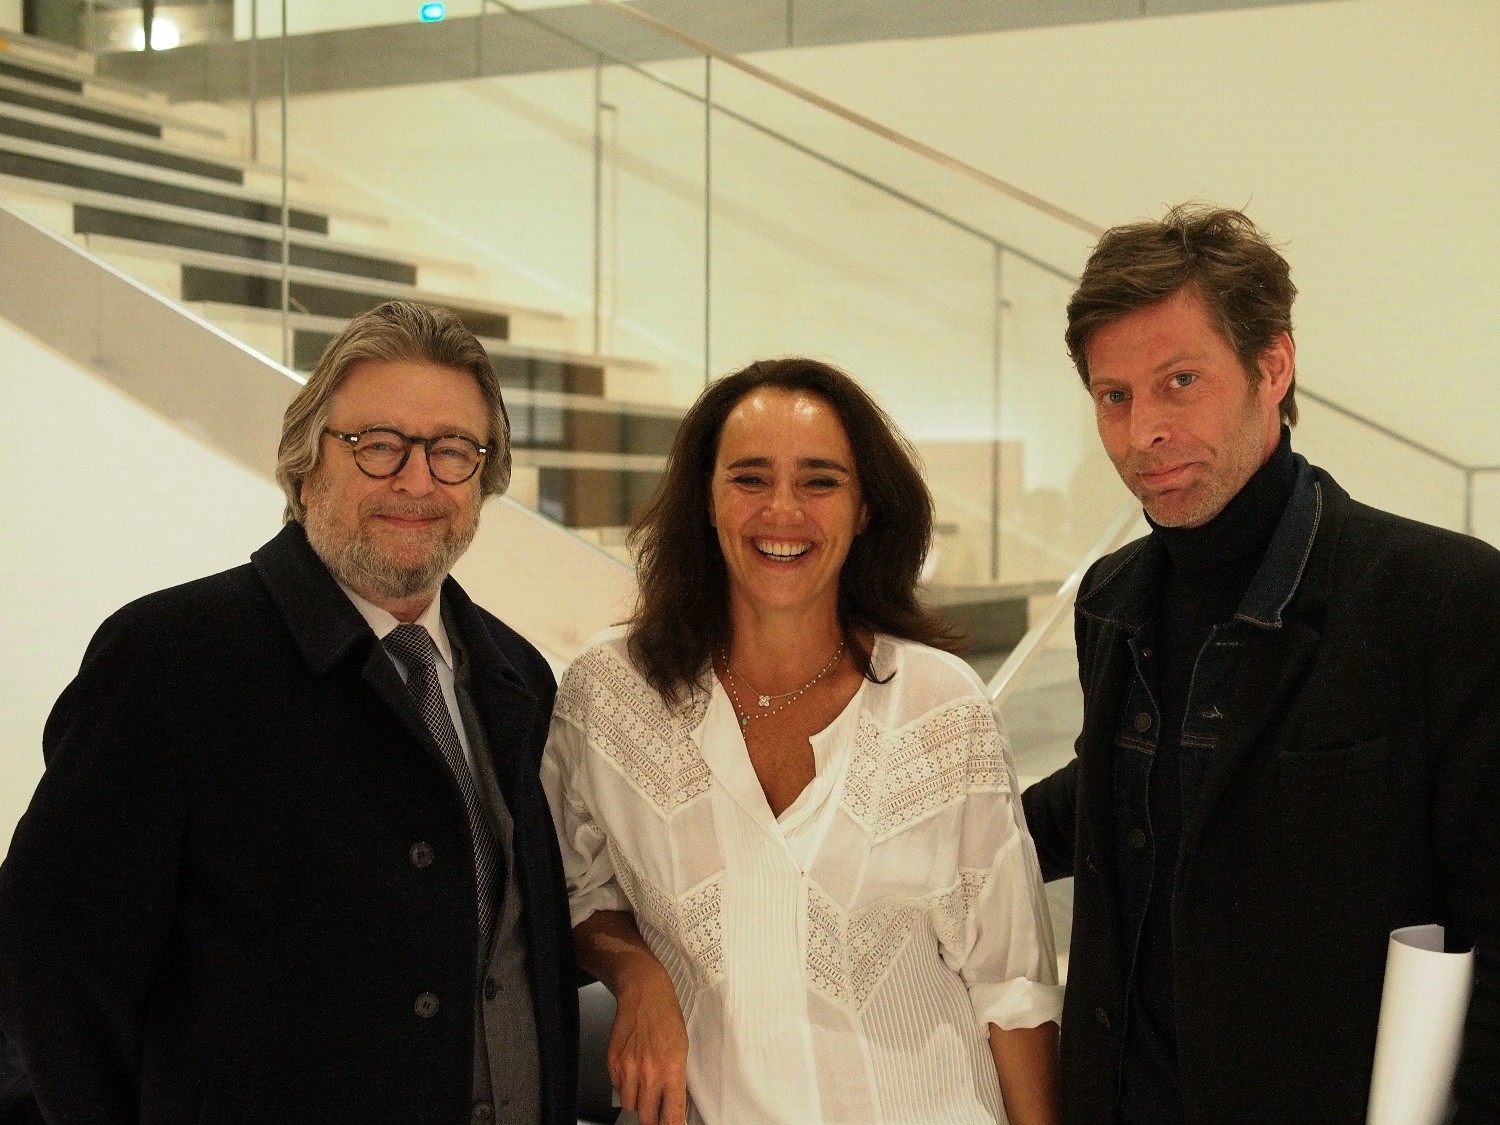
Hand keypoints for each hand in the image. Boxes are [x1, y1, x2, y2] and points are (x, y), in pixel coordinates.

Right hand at [608, 963, 688, 1124]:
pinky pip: (617, 1087)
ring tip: (644, 1085)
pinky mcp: (613, 1062)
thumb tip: (674, 1102)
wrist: (644, 993)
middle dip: (652, 1117)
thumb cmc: (666, 1016)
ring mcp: (629, 1068)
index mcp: (673, 1071)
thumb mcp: (682, 1050)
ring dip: (637, 1101)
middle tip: (656, 1110)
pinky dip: (624, 1085)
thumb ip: (677, 1079)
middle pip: (647, 1117)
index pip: (672, 1115)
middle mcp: (650, 1073)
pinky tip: (632, 1070)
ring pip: (630, 1105)